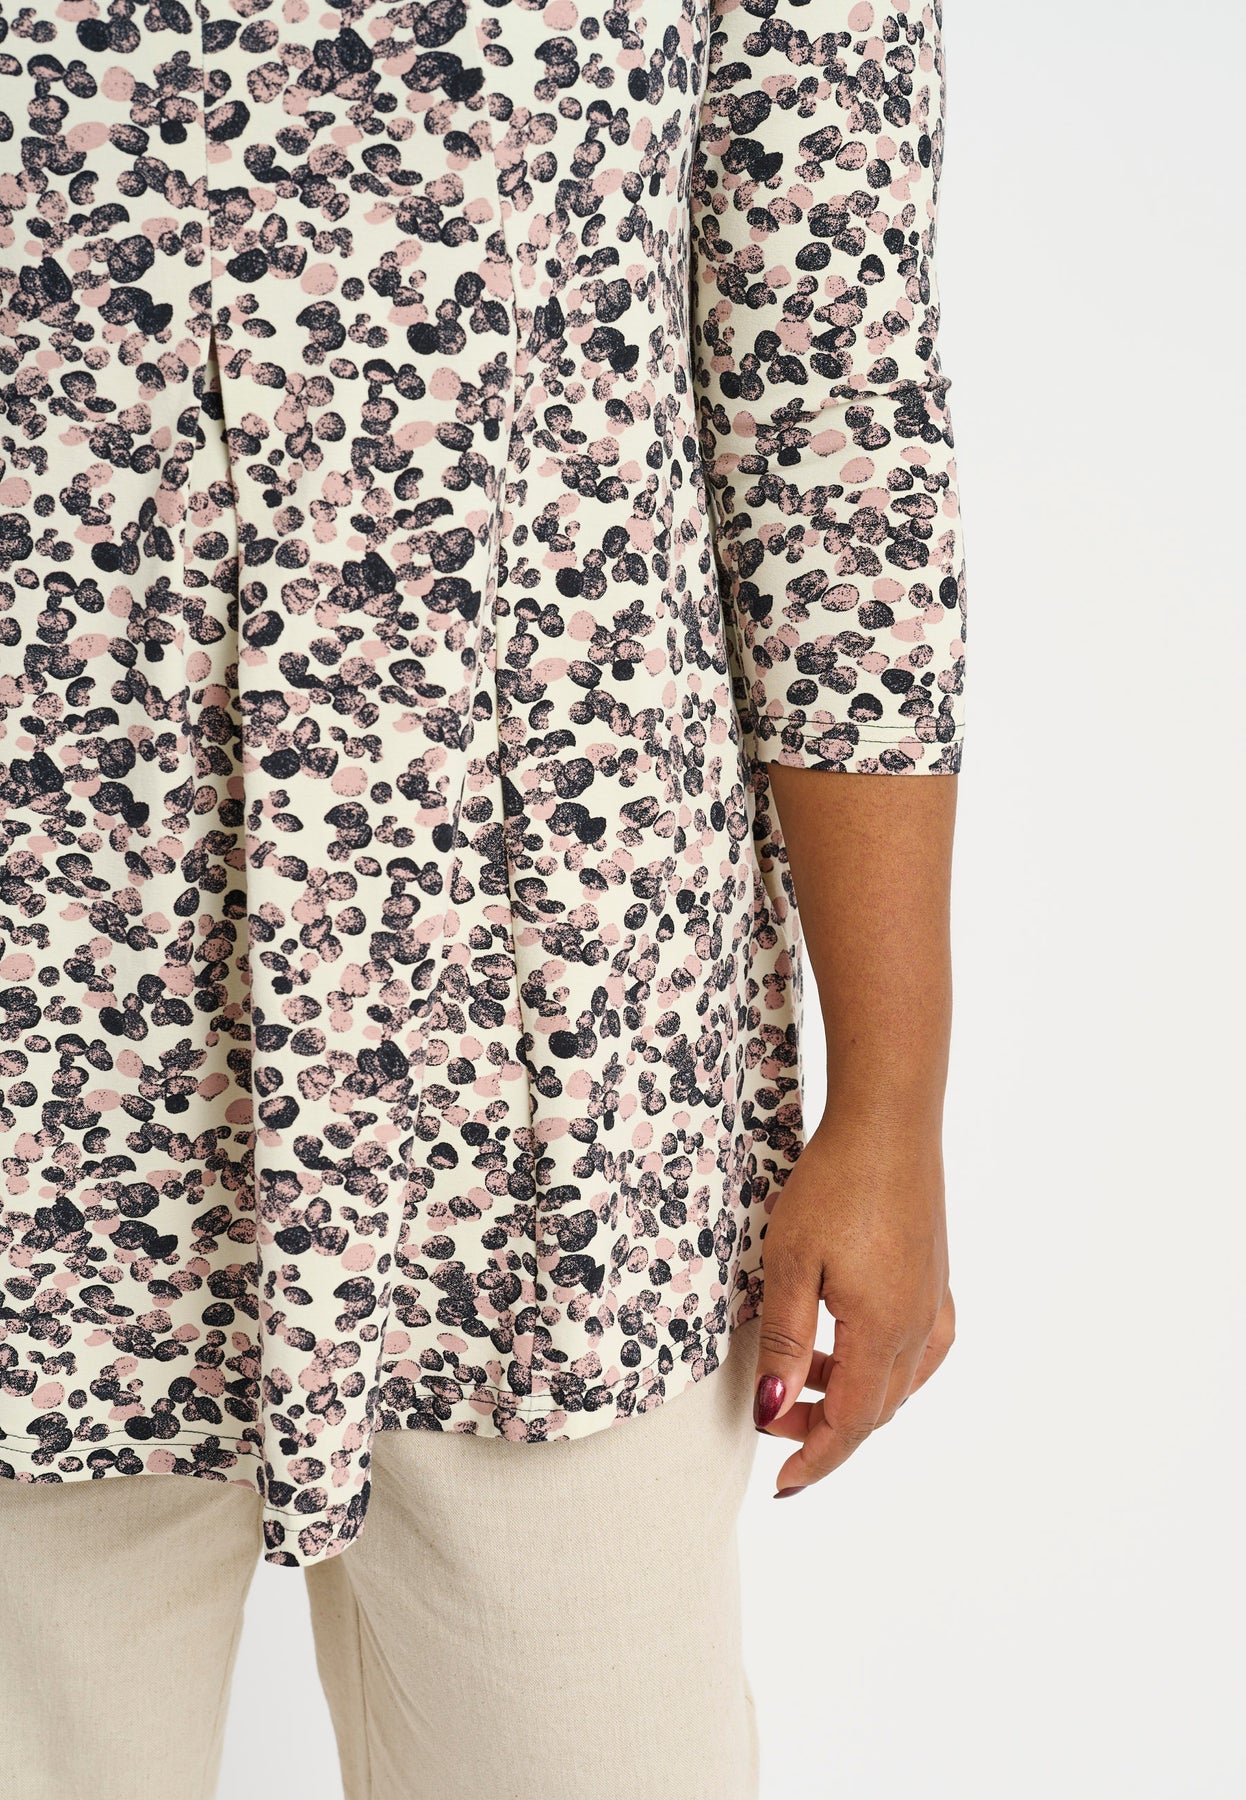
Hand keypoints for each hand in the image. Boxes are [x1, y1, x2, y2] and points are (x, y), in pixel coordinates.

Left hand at [751, 1111, 955, 1495]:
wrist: (888, 1122)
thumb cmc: (834, 1185)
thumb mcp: (789, 1263)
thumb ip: (785, 1343)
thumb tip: (771, 1410)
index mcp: (883, 1332)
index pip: (850, 1424)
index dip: (814, 1458)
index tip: (780, 1484)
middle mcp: (919, 1327)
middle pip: (876, 1410)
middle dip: (824, 1428)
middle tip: (774, 1417)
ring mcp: (935, 1302)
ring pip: (898, 1383)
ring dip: (852, 1396)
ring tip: (803, 1378)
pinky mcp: (937, 1278)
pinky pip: (918, 1350)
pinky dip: (883, 1367)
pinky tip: (856, 1348)